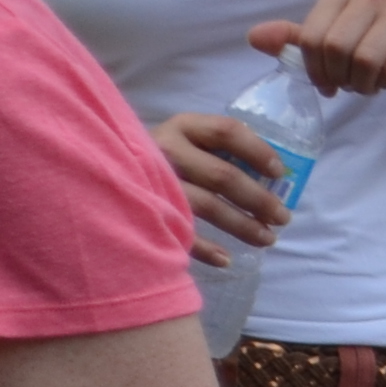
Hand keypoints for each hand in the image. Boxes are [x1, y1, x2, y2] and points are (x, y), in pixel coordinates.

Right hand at [150, 109, 287, 258]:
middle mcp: (167, 150)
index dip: (258, 151)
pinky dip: (207, 249)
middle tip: (283, 218)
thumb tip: (272, 177)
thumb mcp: (188, 142)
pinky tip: (227, 259)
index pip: (227, 131)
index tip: (279, 173)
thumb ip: (220, 152)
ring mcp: (153, 181)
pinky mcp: (144, 211)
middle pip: (223, 175)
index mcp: (184, 127)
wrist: (102, 175)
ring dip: (243, 226)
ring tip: (267, 239)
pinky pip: (182, 233)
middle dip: (259, 199)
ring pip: (207, 205)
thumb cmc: (162, 160)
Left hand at [255, 0, 385, 102]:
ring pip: (365, 61)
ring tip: (368, 84)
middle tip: (347, 85)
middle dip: (338, 77)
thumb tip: (253, 38)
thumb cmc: (381, 46)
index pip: (311, 36)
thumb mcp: (334, 40)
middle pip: (336, 47)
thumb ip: (295, 39)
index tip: (324, 82)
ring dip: (363, 84)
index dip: (313, 68)